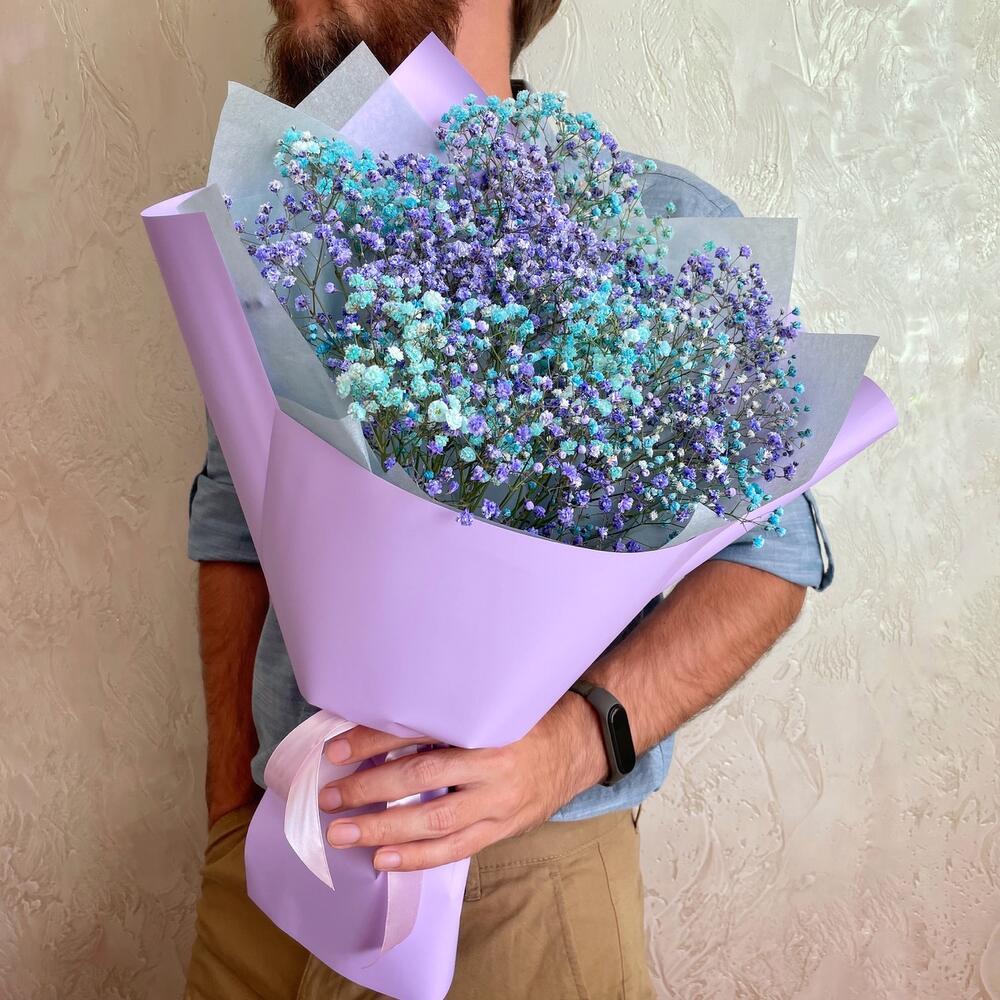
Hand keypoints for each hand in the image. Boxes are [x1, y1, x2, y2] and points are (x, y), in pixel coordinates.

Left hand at [318, 692, 607, 871]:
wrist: (577, 745)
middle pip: (421, 777)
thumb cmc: (523, 720)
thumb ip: (444, 714)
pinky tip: (383, 859)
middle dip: (369, 788)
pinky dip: (417, 857)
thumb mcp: (488, 706)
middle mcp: (492, 762)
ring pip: (435, 820)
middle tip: (329, 796)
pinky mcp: (503, 828)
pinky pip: (457, 848)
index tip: (335, 750)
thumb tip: (377, 717)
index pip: (419, 731)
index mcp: (484, 722)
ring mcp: (499, 801)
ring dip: (384, 828)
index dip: (374, 740)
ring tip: (343, 833)